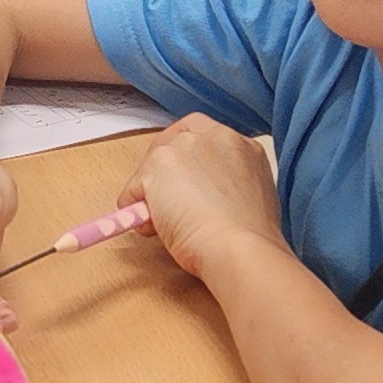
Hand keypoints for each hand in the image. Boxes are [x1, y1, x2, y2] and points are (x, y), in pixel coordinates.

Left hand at [128, 117, 281, 278]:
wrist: (240, 249)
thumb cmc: (249, 240)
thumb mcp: (249, 199)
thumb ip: (225, 187)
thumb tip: (198, 201)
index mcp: (243, 146)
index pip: (205, 133)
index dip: (187, 155)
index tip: (180, 177)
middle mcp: (215, 137)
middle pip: (174, 140)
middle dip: (163, 168)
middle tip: (162, 198)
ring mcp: (186, 147)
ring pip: (153, 164)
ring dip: (150, 191)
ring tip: (160, 223)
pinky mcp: (159, 163)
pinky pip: (134, 187)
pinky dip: (133, 208)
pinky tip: (150, 228)